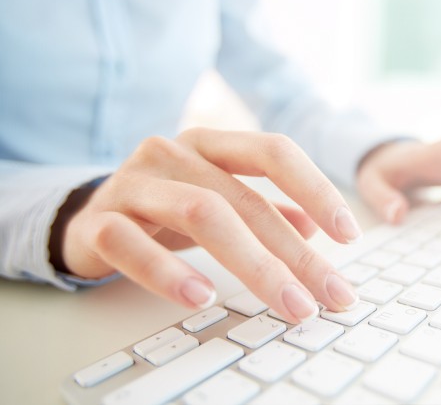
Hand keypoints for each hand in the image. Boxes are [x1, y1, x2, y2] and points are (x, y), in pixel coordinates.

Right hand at [60, 128, 360, 321]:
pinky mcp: (98, 221)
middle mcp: (172, 153)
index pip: (274, 152)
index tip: (350, 234)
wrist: (84, 217)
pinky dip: (168, 273)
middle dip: (296, 253)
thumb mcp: (219, 202)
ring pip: (200, 214)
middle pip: (245, 199)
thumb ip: (265, 209)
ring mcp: (133, 183)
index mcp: (210, 145)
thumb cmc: (165, 208)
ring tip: (287, 303)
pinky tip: (202, 297)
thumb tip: (316, 228)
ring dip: (253, 264)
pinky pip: (132, 244)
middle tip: (329, 293)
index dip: (317, 188)